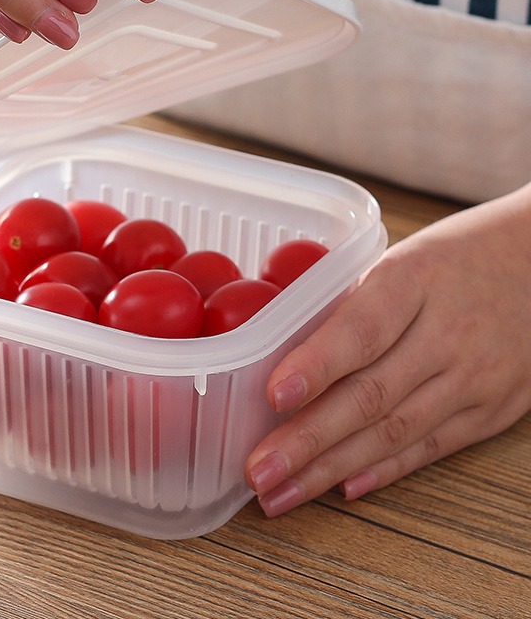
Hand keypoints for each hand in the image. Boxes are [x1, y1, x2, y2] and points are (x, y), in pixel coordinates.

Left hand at [246, 182, 530, 515]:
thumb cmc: (453, 257)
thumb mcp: (399, 259)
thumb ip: (349, 304)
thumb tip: (281, 352)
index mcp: (414, 279)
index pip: (363, 329)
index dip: (317, 364)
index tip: (274, 396)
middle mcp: (448, 333)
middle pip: (371, 394)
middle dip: (308, 440)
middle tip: (258, 470)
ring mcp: (476, 377)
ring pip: (395, 432)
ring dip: (331, 469)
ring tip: (281, 494)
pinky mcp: (493, 410)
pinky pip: (431, 447)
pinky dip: (383, 470)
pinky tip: (341, 488)